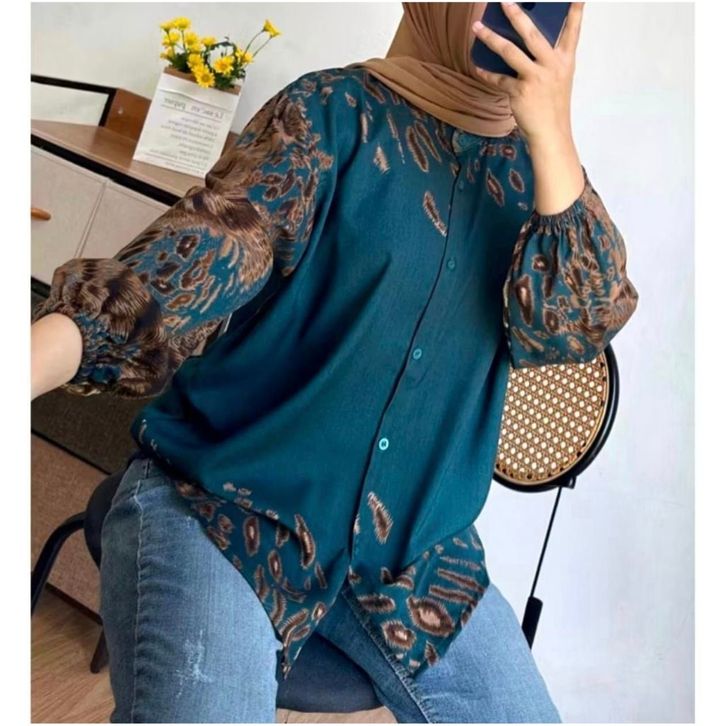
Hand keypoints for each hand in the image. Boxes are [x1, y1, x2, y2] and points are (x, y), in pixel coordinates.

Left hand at [471, 2, 584, 145]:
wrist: (551, 133)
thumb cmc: (553, 105)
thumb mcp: (559, 78)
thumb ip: (548, 59)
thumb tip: (524, 43)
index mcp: (565, 60)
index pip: (572, 30)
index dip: (574, 10)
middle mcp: (552, 65)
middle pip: (532, 34)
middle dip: (516, 16)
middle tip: (504, 2)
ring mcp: (535, 78)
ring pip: (510, 52)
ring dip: (491, 38)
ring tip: (477, 28)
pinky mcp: (520, 92)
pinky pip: (498, 79)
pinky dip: (486, 73)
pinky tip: (478, 67)